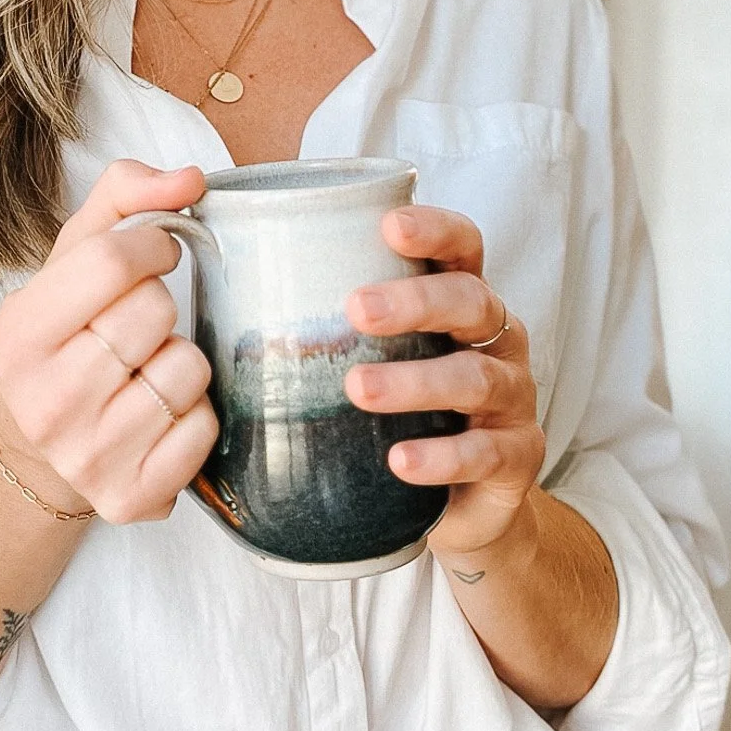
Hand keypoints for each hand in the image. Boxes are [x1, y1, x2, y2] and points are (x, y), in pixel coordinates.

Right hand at [0, 160, 217, 524]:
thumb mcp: (73, 258)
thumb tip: (192, 179)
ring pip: (189, 369)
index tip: (157, 251)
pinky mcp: (132, 498)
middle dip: (161, 304)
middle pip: (153, 312)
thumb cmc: (69, 335)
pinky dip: (197, 412)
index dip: (152, 242)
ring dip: (182, 358)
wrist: (41, 446)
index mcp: (15, 335)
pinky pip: (205, 428)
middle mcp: (44, 402)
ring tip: (147, 368)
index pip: (108, 260)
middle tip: (140, 322)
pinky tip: (161, 411)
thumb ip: (126, 197)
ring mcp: (87, 456)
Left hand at [343, 204, 542, 558]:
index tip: (388, 225)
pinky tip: (399, 461)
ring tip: (357, 389)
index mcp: (458, 301)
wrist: (458, 505)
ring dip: (415, 380)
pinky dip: (442, 456)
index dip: (434, 229)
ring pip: (475, 377)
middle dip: (415, 300)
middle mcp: (495, 339)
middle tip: (356, 309)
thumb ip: (318, 320)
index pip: (462, 246)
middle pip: (470, 301)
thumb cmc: (401, 412)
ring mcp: (512, 398)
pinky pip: (486, 452)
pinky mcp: (516, 457)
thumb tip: (214, 274)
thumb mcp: (369, 358)